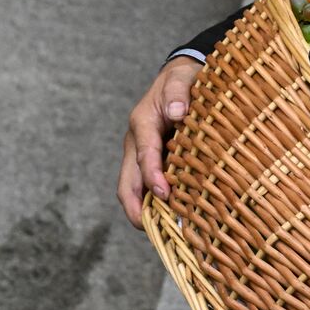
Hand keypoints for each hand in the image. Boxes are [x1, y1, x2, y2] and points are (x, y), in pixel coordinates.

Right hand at [117, 56, 202, 227]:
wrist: (179, 76)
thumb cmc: (182, 79)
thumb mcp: (181, 79)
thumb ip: (178, 93)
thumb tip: (177, 113)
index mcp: (142, 123)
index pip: (144, 155)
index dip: (153, 177)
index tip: (166, 194)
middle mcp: (136, 141)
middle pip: (127, 181)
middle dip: (135, 207)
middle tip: (150, 230)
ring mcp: (141, 152)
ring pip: (134, 186)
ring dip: (144, 209)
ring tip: (162, 232)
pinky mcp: (152, 158)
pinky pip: (148, 184)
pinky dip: (155, 202)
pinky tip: (172, 217)